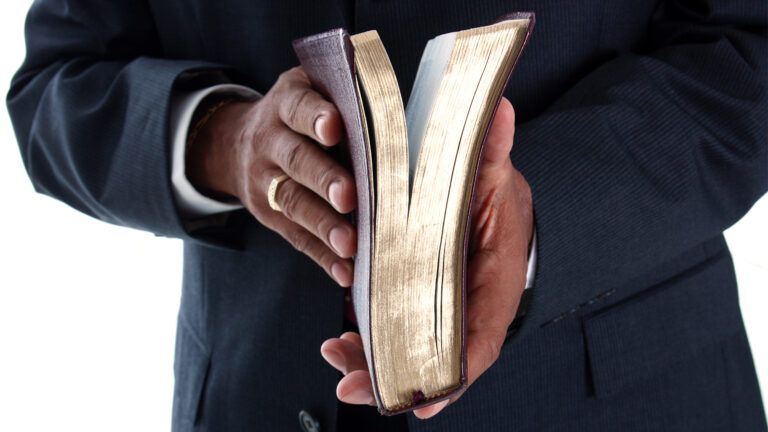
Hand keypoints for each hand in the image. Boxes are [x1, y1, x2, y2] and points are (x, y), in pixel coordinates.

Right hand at [186, 67, 356, 286]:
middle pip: (296, 160)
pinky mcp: (267, 214)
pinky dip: (321, 256)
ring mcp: (264, 180)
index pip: (298, 107)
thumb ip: (340, 101)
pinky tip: (344, 271)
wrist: (236, 144)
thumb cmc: (299, 116)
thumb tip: (392, 125)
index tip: (334, 128)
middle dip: (323, 179)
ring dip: (323, 225)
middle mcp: (269, 140)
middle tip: (348, 197)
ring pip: (293, 202)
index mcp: (286, 103)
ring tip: (349, 244)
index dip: (315, 117)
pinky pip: (295, 236)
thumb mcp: (308, 92)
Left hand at [319, 98, 533, 418]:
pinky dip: (370, 342)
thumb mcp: (497, 172)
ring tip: (336, 360)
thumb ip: (494, 151)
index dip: (455, 371)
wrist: (489, 199)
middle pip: (436, 357)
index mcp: (496, 281)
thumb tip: (500, 109)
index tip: (424, 398)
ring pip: (410, 350)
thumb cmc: (496, 195)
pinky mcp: (419, 302)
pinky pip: (396, 332)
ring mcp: (443, 308)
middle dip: (392, 374)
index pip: (482, 337)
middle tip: (350, 385)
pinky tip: (341, 344)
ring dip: (372, 362)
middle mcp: (470, 305)